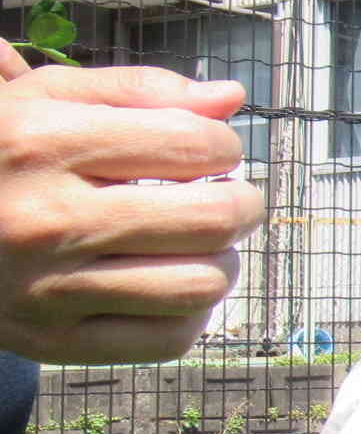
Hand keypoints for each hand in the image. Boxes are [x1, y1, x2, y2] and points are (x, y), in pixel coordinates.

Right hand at [0, 61, 265, 362]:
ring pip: (200, 285)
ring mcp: (48, 288)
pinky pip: (167, 339)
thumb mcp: (45, 99)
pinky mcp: (53, 342)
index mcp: (44, 143)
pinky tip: (174, 281)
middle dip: (242, 204)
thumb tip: (230, 99)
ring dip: (223, 260)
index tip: (213, 151)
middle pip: (210, 220)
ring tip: (202, 241)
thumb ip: (140, 91)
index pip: (193, 146)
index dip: (224, 148)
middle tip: (231, 197)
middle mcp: (47, 219)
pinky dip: (193, 312)